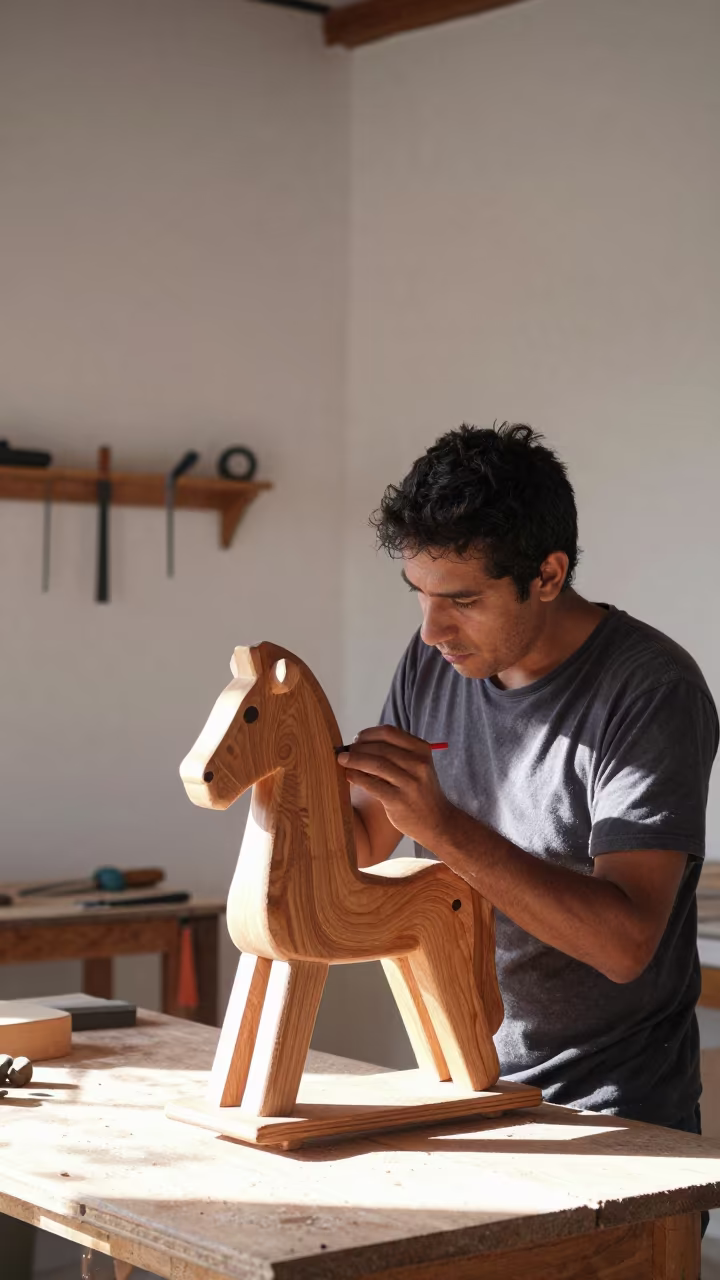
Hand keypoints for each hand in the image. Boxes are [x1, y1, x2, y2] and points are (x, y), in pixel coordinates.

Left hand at [337, 725, 454, 849]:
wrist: (437, 822)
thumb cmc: (420, 791)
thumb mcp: (417, 766)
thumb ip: (396, 752)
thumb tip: (359, 743)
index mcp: (422, 750)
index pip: (389, 732)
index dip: (368, 734)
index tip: (356, 740)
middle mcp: (418, 764)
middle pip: (380, 747)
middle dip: (358, 748)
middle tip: (345, 752)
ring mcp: (410, 783)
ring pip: (375, 764)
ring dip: (354, 760)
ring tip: (342, 761)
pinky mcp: (399, 800)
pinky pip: (371, 784)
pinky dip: (356, 777)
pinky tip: (349, 776)